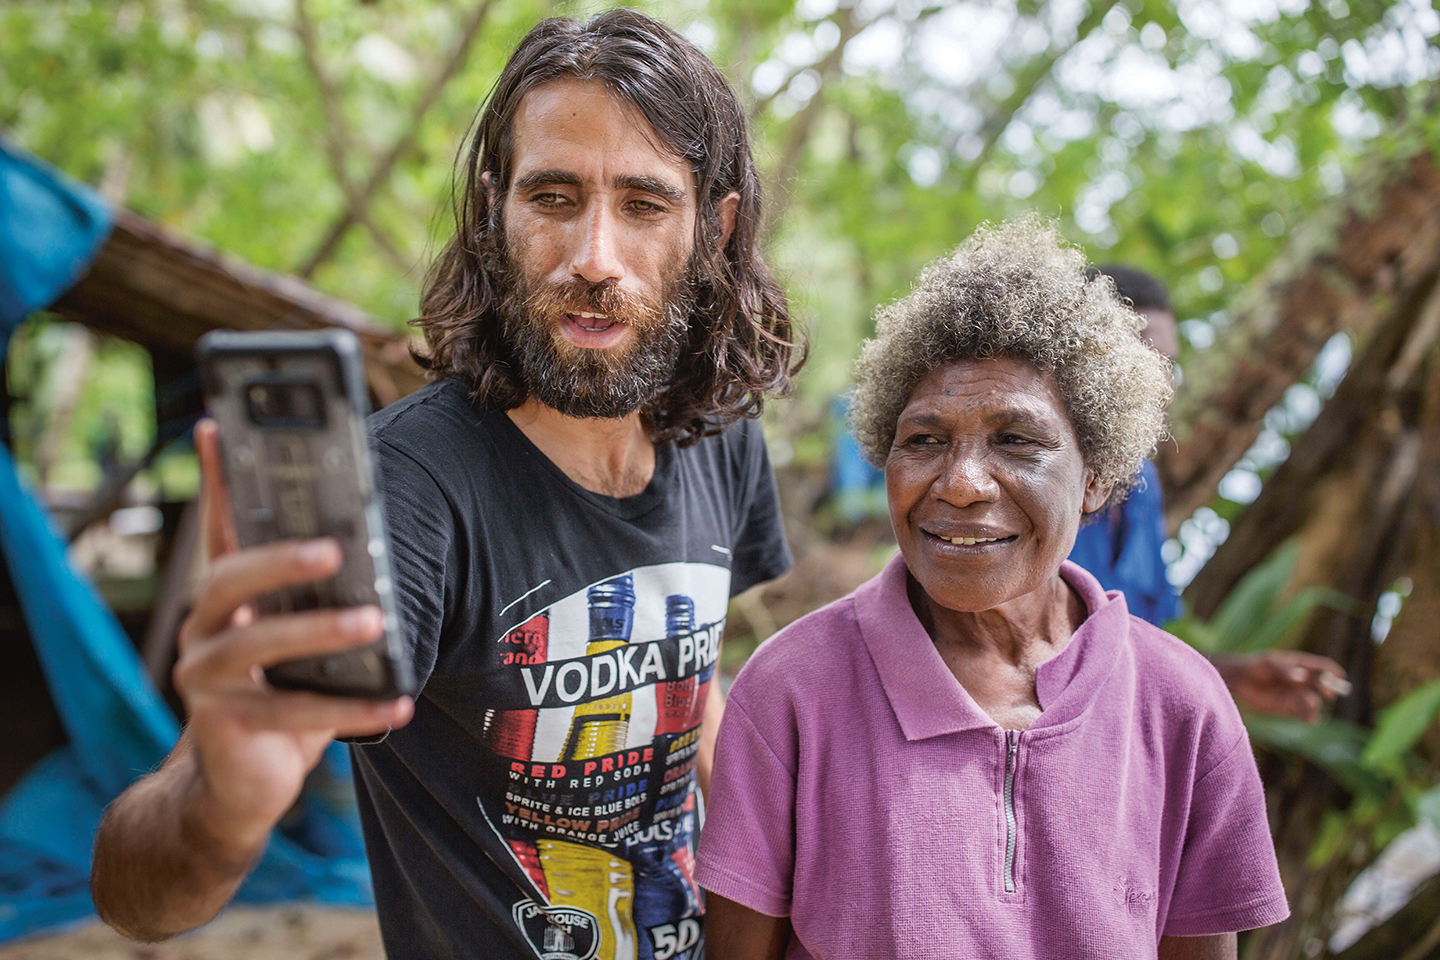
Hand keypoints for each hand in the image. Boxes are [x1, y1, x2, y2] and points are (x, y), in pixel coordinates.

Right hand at [173, 420, 412, 857]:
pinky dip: (351, 710)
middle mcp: (205, 629)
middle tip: (334, 549)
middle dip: (281, 560)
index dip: (218, 478)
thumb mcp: (303, 641)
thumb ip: (324, 599)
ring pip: (258, 644)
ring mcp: (206, 678)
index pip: (221, 528)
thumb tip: (375, 552)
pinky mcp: (222, 725)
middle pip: (229, 579)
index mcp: (227, 599)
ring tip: (374, 621)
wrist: (242, 784)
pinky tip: (397, 704)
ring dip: (321, 632)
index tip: (220, 424)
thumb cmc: (284, 694)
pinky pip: (293, 713)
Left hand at [1210, 650, 1349, 722]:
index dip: (1333, 671)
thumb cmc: (1255, 666)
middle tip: (1326, 692)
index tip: (1339, 676)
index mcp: (1302, 666)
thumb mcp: (1269, 663)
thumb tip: (1301, 677)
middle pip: (1323, 686)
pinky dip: (1309, 718)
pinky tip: (1309, 719)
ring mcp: (1297, 695)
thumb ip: (1284, 669)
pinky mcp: (1289, 709)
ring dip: (1316, 704)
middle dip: (1327, 688)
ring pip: (1315, 702)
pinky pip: (1305, 715)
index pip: (1324, 667)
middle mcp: (1304, 681)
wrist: (1240, 681)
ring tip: (1309, 702)